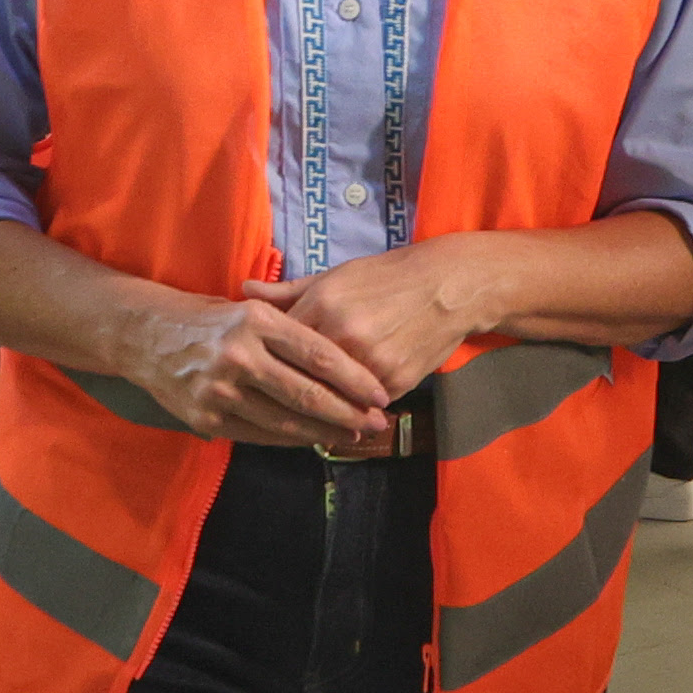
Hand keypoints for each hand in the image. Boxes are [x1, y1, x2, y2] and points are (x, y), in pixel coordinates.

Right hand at [121, 285, 393, 447]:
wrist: (144, 335)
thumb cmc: (209, 319)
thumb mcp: (249, 306)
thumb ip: (291, 327)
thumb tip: (346, 358)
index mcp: (255, 319)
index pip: (318, 355)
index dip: (354, 379)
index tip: (380, 393)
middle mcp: (239, 354)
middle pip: (307, 393)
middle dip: (349, 412)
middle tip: (378, 423)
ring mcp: (220, 389)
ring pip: (285, 420)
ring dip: (325, 432)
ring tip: (352, 435)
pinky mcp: (206, 417)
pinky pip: (259, 434)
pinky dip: (290, 439)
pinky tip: (313, 439)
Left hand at [263, 238, 489, 406]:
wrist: (447, 286)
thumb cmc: (386, 277)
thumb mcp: (335, 276)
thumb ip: (288, 291)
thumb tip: (245, 290)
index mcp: (323, 305)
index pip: (278, 345)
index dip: (265, 360)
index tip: (255, 370)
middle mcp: (344, 336)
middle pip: (300, 378)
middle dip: (283, 392)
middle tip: (266, 403)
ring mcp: (371, 362)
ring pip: (331, 398)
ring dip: (316, 409)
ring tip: (298, 416)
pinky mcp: (395, 382)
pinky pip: (362, 404)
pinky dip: (350, 408)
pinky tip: (340, 414)